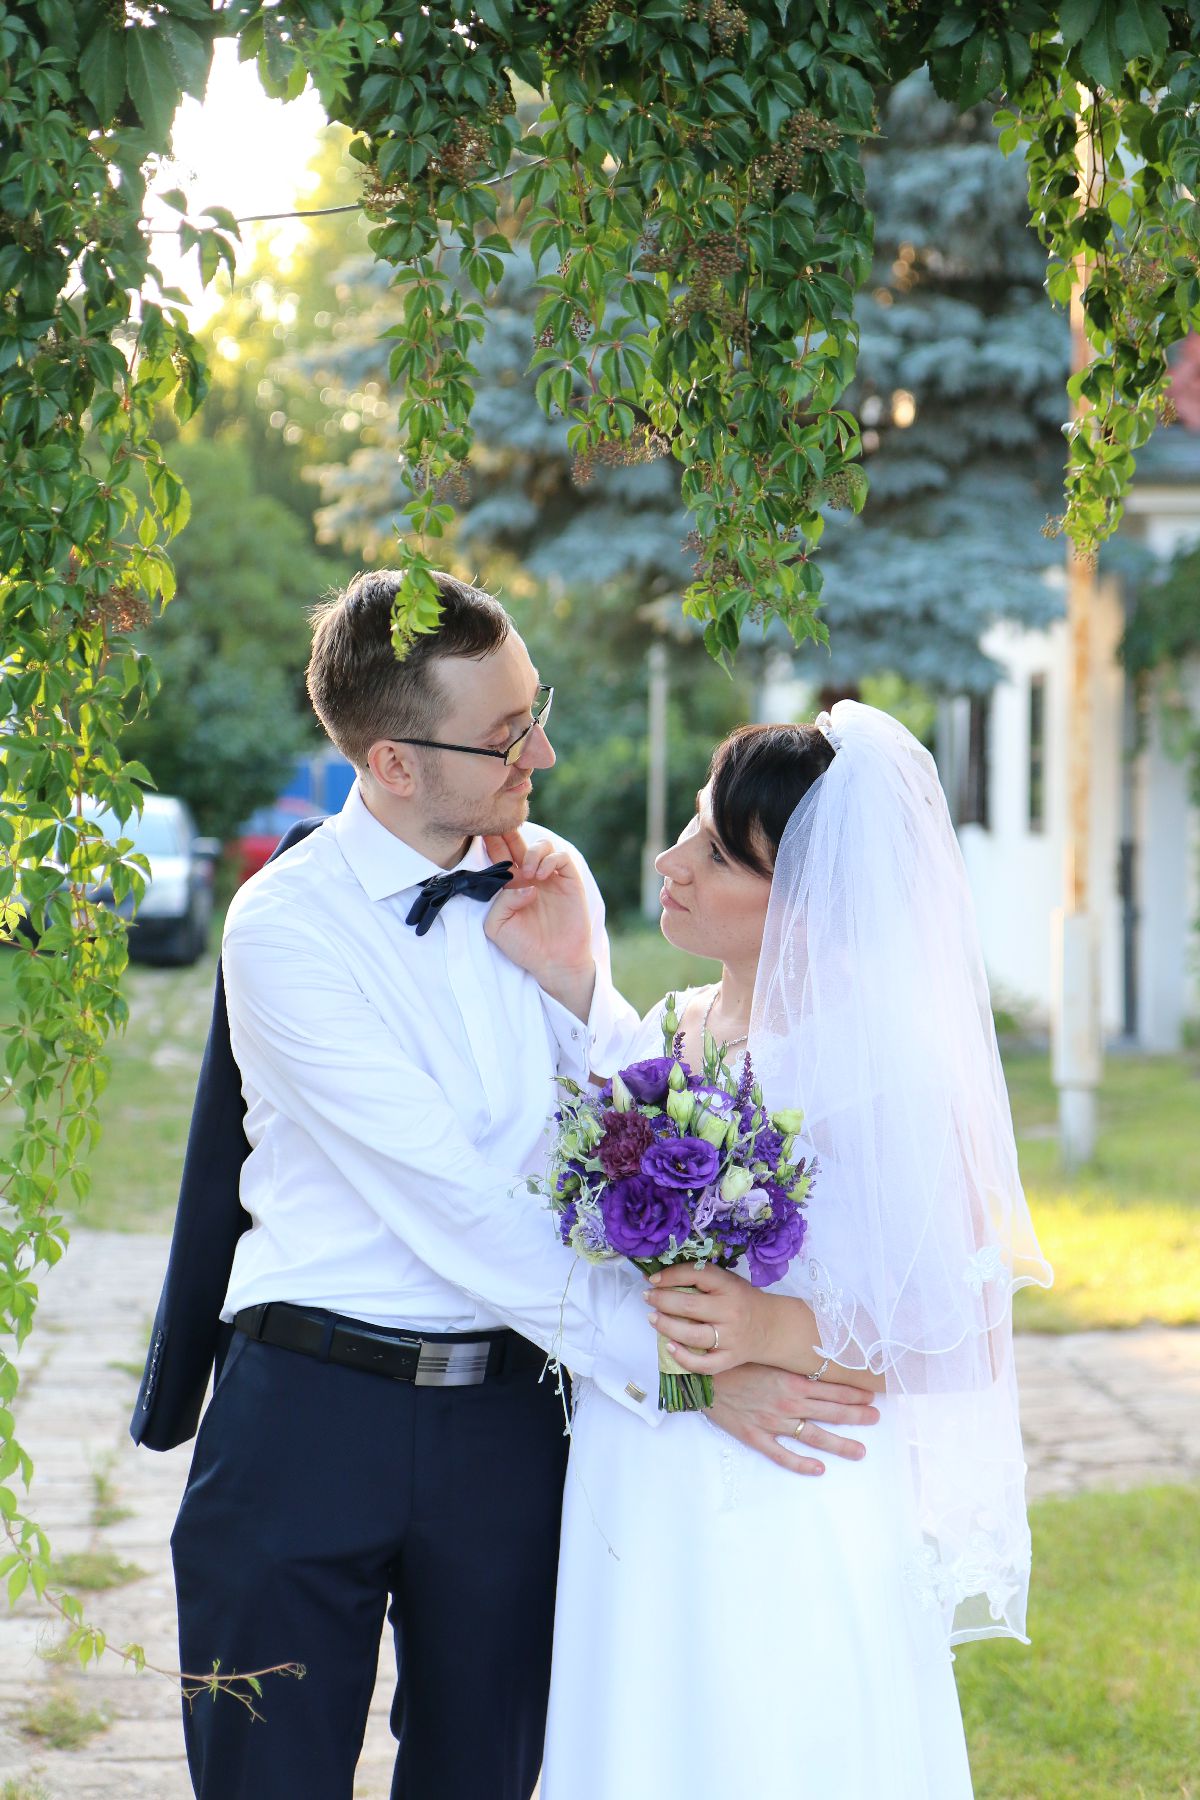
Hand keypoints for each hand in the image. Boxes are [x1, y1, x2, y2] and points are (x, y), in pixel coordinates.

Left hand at [483, 832, 595, 1017]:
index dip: (490, 842)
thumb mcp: (497, 927)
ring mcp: (550, 877)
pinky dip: (550, 860)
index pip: (497, 856)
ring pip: (541, 845)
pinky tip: (542, 876)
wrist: (553, 962)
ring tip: (529, 873)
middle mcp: (529, 877)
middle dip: (507, 831)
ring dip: (532, 852)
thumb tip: (524, 884)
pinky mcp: (569, 880)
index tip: (480, 831)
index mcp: (509, 885)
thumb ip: (500, 902)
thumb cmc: (524, 946)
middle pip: (517, 843)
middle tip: (499, 826)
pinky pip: (561, 857)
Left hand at [645, 1262, 777, 1372]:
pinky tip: (669, 1347)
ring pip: (692, 1335)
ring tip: (653, 1318)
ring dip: (666, 1326)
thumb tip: (662, 1278)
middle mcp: (730, 1311)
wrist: (771, 1327)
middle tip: (648, 1297)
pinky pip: (703, 1364)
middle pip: (689, 1306)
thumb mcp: (728, 1282)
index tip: (652, 1279)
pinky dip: (683, 1358)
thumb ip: (702, 1279)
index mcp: (729, 1287)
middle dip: (662, 1300)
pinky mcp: (729, 1359)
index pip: (696, 1275)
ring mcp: (730, 1338)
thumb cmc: (743, 1300)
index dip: (670, 1276)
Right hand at [707, 1363, 879, 1476]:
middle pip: (830, 1411)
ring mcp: (773, 1422)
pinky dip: (801, 1464)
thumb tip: (815, 1357)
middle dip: (856, 1415)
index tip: (871, 1395)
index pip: (832, 1387)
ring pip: (813, 1436)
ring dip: (839, 1444)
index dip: (854, 1392)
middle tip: (876, 1418)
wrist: (701, 1376)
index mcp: (791, 1379)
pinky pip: (782, 1454)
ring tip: (860, 1451)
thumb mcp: (766, 1354)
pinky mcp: (756, 1436)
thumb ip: (790, 1360)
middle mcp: (788, 1402)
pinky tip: (819, 1469)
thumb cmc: (733, 1361)